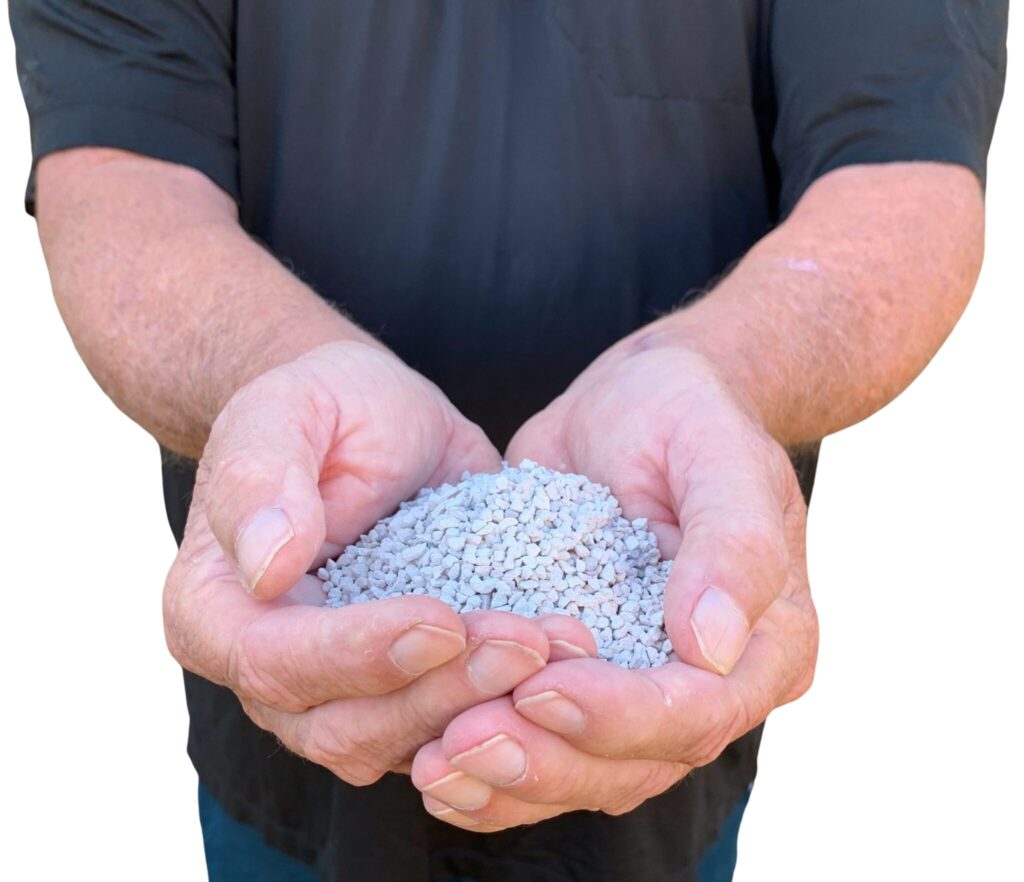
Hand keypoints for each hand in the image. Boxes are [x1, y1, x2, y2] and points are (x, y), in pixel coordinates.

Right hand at [164, 341, 596, 783]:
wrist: (373, 421)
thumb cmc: (324, 408)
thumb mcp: (287, 412)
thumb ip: (261, 479)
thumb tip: (265, 567)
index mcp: (214, 611)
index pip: (276, 661)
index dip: (358, 653)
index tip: (440, 619)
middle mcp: (267, 670)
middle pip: (343, 723)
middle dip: (440, 690)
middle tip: (525, 642)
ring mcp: (336, 693)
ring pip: (402, 741)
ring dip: (483, 707)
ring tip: (556, 648)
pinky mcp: (402, 691)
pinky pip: (448, 727)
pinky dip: (504, 705)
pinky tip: (560, 658)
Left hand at [410, 343, 817, 828]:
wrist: (635, 402)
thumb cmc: (686, 415)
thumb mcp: (718, 455)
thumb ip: (733, 545)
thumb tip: (712, 646)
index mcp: (764, 645)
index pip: (697, 712)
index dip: (618, 715)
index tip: (538, 689)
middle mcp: (707, 687)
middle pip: (634, 765)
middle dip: (547, 761)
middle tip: (462, 740)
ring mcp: (640, 691)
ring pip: (583, 774)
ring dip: (507, 781)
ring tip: (434, 764)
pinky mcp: (582, 681)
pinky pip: (543, 744)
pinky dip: (492, 768)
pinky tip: (431, 763)